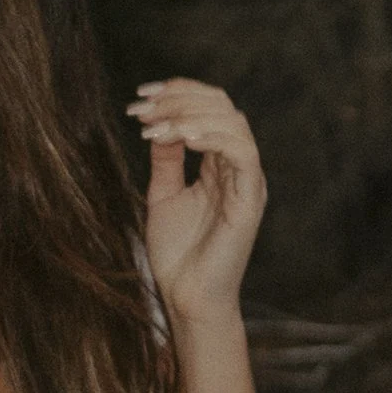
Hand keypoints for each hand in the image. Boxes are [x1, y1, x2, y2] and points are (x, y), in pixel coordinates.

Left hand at [129, 78, 266, 323]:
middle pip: (221, 107)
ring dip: (189, 115)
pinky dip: (211, 137)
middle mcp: (238, 167)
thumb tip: (158, 121)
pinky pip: (241, 153)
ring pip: (233, 122)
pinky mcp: (251, 199)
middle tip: (141, 107)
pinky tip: (180, 138)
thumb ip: (164, 158)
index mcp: (219, 164)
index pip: (209, 109)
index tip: (140, 96)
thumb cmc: (178, 254)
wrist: (187, 299)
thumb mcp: (162, 195)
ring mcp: (247, 182)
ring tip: (154, 125)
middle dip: (178, 99)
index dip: (178, 93)